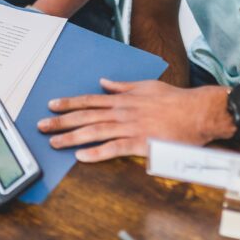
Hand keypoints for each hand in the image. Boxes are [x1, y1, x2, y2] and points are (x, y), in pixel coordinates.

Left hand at [37, 79, 231, 161]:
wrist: (198, 112)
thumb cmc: (175, 100)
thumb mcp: (146, 86)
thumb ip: (123, 86)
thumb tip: (105, 82)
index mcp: (122, 100)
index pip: (89, 101)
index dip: (68, 103)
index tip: (51, 105)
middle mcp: (122, 112)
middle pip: (85, 116)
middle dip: (61, 121)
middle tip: (41, 126)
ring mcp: (130, 127)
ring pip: (95, 132)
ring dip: (72, 138)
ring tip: (54, 143)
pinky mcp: (141, 143)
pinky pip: (115, 148)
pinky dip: (97, 152)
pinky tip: (82, 157)